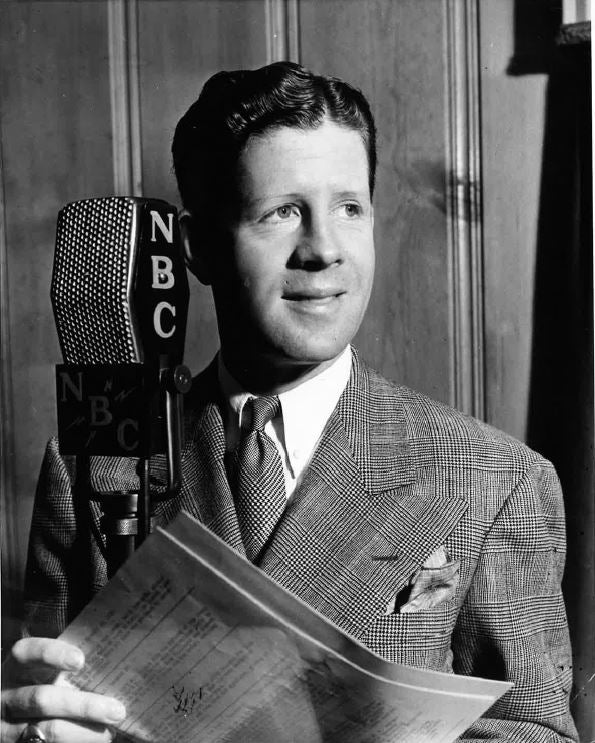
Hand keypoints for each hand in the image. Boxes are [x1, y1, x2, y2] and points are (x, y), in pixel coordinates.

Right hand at [1, 638, 125, 742]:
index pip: (27, 653)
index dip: (52, 654)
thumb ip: (68, 668)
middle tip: (116, 710)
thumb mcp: (46, 673)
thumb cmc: (42, 685)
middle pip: (42, 699)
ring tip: (110, 731)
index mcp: (16, 668)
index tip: (80, 660)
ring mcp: (7, 727)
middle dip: (83, 706)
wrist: (15, 716)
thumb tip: (113, 667)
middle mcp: (7, 697)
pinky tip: (95, 740)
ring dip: (83, 732)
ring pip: (46, 730)